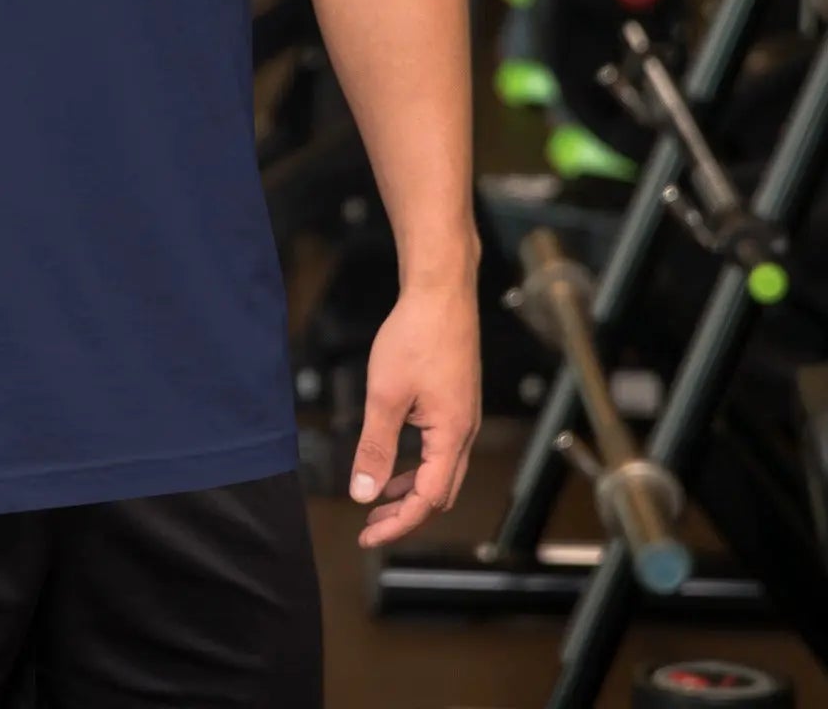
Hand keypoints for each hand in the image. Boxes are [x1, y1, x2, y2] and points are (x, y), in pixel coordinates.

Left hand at [350, 277, 480, 548]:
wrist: (441, 292)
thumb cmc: (416, 336)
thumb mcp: (386, 395)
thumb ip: (375, 447)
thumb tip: (363, 493)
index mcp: (451, 436)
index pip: (427, 500)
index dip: (397, 523)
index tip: (367, 536)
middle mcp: (464, 432)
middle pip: (439, 493)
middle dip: (405, 514)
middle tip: (370, 526)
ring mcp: (463, 417)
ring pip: (440, 472)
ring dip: (410, 490)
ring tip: (378, 499)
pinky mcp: (456, 402)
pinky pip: (439, 449)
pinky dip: (416, 465)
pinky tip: (394, 460)